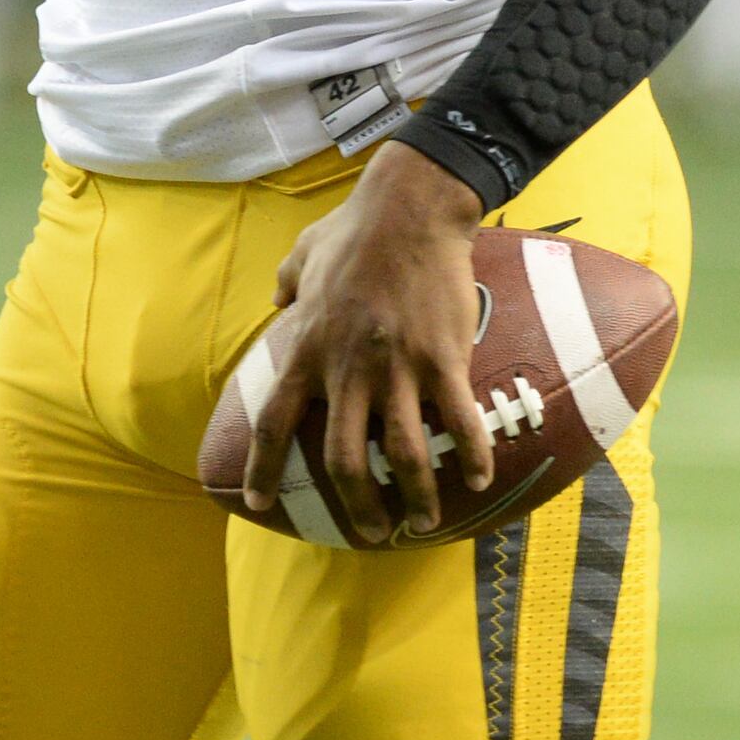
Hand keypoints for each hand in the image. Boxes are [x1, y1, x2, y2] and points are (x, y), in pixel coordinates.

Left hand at [240, 141, 492, 545]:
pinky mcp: (443, 359)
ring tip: (422, 523)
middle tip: (373, 532)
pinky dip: (470, 457)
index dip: (264, 469)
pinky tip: (479, 480)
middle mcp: (347, 370)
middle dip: (358, 508)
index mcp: (307, 349)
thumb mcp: (304, 253)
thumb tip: (277, 298)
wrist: (411, 208)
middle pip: (344, 462)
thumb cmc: (355, 228)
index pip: (275, 423)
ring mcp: (397, 368)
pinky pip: (460, 422)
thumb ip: (287, 283)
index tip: (260, 503)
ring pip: (403, 457)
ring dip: (415, 499)